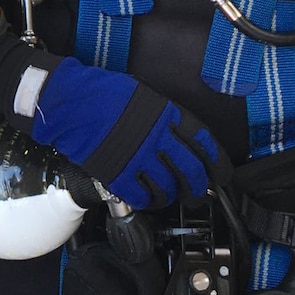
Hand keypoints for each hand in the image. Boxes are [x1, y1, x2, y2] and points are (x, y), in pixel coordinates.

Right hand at [29, 57, 231, 208]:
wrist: (72, 102)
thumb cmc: (105, 92)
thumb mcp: (144, 94)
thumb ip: (165, 115)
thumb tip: (181, 133)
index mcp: (166, 114)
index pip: (203, 142)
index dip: (217, 161)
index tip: (222, 172)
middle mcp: (157, 138)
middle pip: (190, 171)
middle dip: (199, 186)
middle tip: (199, 191)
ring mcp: (138, 158)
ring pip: (168, 188)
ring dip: (173, 196)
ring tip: (171, 196)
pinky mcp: (118, 175)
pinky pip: (141, 197)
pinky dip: (149, 202)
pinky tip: (149, 199)